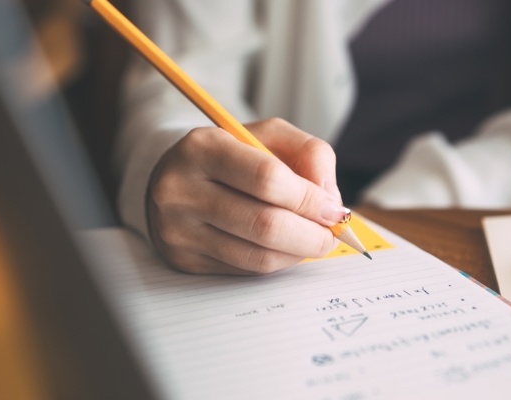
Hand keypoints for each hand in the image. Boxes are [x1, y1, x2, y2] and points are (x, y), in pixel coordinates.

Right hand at [147, 118, 346, 274]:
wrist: (176, 178)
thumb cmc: (233, 155)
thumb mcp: (269, 136)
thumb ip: (309, 154)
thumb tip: (330, 200)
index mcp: (203, 148)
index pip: (267, 179)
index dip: (310, 199)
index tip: (334, 209)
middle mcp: (182, 190)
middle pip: (264, 225)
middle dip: (312, 235)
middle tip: (333, 234)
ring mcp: (179, 230)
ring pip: (259, 256)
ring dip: (299, 253)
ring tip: (313, 240)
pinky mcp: (184, 259)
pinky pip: (247, 270)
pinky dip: (277, 261)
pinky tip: (285, 247)